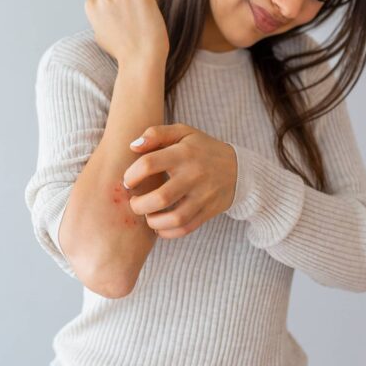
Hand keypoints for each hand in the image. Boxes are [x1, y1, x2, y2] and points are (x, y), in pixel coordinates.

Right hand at [84, 0, 169, 65]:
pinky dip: (151, 3)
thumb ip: (101, 16)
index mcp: (91, 5)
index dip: (116, 6)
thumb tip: (106, 7)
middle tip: (131, 26)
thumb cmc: (122, 51)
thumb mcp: (100, 33)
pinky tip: (148, 18)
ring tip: (139, 25)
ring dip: (139, 4)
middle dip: (128, 4)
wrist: (139, 59)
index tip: (120, 20)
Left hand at [121, 124, 237, 238]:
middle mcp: (193, 175)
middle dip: (139, 205)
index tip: (128, 181)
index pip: (149, 164)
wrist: (237, 168)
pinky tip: (159, 226)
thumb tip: (133, 147)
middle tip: (134, 202)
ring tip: (147, 215)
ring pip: (174, 218)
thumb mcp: (182, 132)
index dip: (131, 175)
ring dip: (153, 222)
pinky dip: (168, 232)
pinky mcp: (208, 211)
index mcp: (183, 153)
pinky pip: (185, 228)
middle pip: (161, 197)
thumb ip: (156, 134)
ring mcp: (203, 196)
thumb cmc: (200, 149)